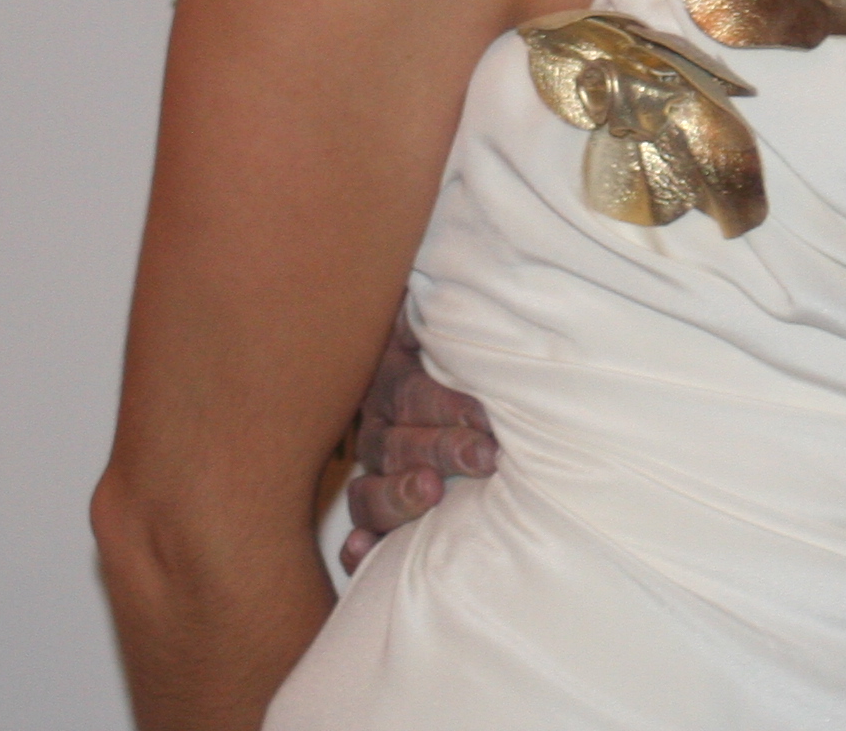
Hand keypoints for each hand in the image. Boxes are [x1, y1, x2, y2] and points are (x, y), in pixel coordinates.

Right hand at [339, 308, 498, 571]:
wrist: (459, 380)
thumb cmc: (469, 354)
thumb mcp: (446, 329)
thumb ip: (445, 319)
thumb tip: (444, 294)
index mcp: (395, 381)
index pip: (413, 395)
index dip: (446, 406)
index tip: (485, 416)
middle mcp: (381, 428)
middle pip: (396, 444)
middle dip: (441, 450)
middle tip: (483, 457)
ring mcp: (375, 474)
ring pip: (369, 493)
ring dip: (397, 496)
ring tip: (431, 493)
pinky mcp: (381, 514)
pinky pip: (361, 533)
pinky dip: (360, 547)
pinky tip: (363, 552)